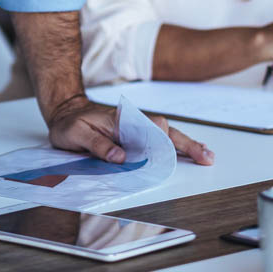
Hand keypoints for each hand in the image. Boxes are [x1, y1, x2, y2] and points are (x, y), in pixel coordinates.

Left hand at [45, 95, 214, 165]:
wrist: (65, 113)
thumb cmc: (70, 124)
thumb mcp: (77, 134)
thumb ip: (98, 145)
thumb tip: (121, 158)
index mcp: (121, 121)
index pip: (148, 128)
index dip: (161, 141)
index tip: (171, 151)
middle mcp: (133, 123)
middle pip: (165, 131)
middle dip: (186, 144)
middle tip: (205, 157)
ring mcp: (136, 129)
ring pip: (167, 135)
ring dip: (187, 145)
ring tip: (206, 156)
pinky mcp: (135, 136)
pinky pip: (159, 140)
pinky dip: (176, 146)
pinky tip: (190, 153)